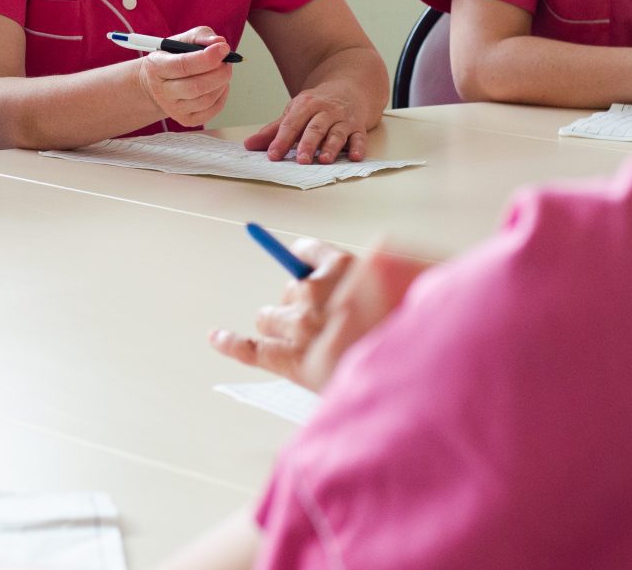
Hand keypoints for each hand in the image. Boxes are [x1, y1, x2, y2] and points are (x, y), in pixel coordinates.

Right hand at [130, 26, 234, 127]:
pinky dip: (222, 95)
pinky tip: (219, 85)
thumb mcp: (181, 40)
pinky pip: (212, 110)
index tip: (224, 49)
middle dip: (219, 72)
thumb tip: (219, 41)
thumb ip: (200, 36)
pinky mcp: (186, 119)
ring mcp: (173, 109)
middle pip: (196, 87)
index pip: (183, 65)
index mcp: (156, 67)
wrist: (157, 84)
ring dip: (222, 83)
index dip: (207, 58)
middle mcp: (162, 91)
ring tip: (222, 71)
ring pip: (207, 99)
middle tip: (227, 61)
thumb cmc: (172, 58)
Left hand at [208, 240, 425, 391]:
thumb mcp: (410, 288)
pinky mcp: (292, 360)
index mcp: (345, 267)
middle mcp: (315, 292)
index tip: (300, 257)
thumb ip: (378, 277)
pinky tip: (216, 337)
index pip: (312, 254)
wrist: (416, 378)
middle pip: (289, 289)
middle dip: (299, 302)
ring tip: (301, 341)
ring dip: (279, 325)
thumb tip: (347, 279)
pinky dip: (230, 343)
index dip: (305, 258)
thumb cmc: (414, 332)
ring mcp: (300, 326)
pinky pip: (250, 349)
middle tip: (324, 321)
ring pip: (269, 317)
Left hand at [242, 86, 371, 162]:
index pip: (291, 124)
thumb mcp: (295, 112)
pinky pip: (359, 137)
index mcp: (305, 105)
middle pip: (315, 128)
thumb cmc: (317, 105)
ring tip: (324, 160)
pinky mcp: (358, 127)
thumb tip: (249, 145)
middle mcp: (325, 111)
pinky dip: (358, 147)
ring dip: (331, 147)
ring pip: (337, 133)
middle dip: (308, 144)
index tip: (273, 155)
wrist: (349, 87)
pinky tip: (355, 157)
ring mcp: (343, 119)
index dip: (281, 140)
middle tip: (301, 160)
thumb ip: (274, 130)